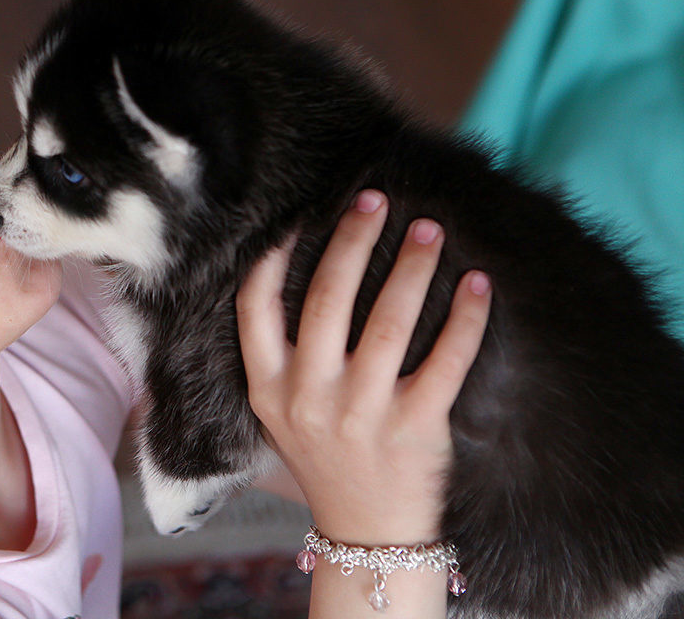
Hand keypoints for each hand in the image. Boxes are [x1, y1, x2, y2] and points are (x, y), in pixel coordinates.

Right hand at [236, 190, 490, 545]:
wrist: (367, 533)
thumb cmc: (325, 459)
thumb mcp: (280, 413)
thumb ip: (282, 356)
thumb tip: (304, 268)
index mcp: (268, 386)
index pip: (256, 307)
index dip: (274, 254)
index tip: (301, 213)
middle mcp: (308, 396)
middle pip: (325, 299)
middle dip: (352, 240)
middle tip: (376, 199)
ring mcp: (360, 414)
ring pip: (386, 323)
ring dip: (411, 267)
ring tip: (430, 230)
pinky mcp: (414, 429)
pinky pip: (445, 361)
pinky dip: (466, 319)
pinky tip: (478, 286)